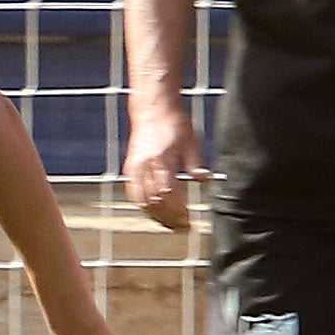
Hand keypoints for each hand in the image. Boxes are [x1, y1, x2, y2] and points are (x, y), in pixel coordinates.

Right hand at [122, 103, 208, 232]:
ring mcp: (135, 167)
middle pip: (154, 201)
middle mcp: (145, 165)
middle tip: (182, 226)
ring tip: (170, 223)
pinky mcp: (130, 168)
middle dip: (169, 218)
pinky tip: (155, 211)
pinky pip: (133, 193)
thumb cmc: (173, 122)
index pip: (168, 193)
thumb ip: (195, 163)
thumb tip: (204, 180)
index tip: (188, 219)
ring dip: (156, 215)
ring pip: (142, 201)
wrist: (152, 108)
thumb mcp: (190, 140)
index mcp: (162, 159)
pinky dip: (144, 206)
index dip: (178, 210)